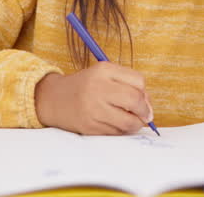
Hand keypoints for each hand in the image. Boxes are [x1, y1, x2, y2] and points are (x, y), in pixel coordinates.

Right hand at [34, 63, 153, 134]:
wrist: (54, 99)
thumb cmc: (86, 86)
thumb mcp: (104, 74)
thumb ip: (128, 83)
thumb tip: (149, 107)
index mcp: (103, 71)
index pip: (138, 82)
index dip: (145, 94)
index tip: (144, 100)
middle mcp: (97, 88)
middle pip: (135, 101)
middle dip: (145, 111)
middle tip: (146, 115)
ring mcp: (93, 109)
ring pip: (128, 122)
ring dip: (135, 124)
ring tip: (131, 120)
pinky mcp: (89, 127)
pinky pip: (116, 133)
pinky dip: (122, 131)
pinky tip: (116, 124)